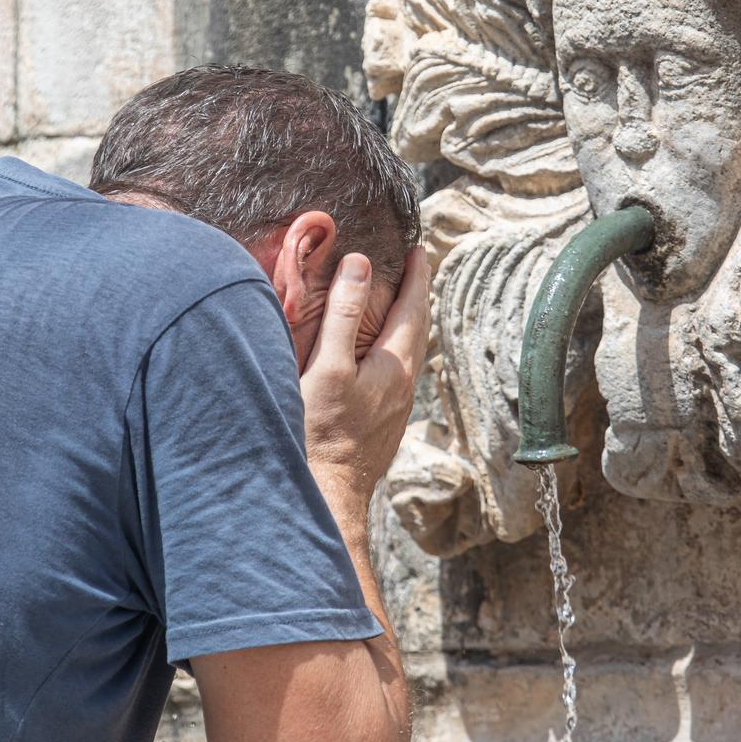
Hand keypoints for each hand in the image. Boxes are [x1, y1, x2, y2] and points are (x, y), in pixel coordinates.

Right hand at [301, 247, 430, 512]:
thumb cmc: (323, 434)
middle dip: (414, 294)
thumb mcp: (328, 367)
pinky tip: (372, 352)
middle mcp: (404, 384)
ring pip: (406, 350)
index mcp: (396, 363)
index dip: (416, 274)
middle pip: (416, 327)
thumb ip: (343, 315)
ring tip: (392, 302)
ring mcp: (396, 405)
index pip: (414, 306)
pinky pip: (394, 370)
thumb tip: (359, 265)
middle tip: (410, 267)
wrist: (329, 495)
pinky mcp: (383, 421)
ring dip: (403, 321)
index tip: (417, 247)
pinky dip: (389, 345)